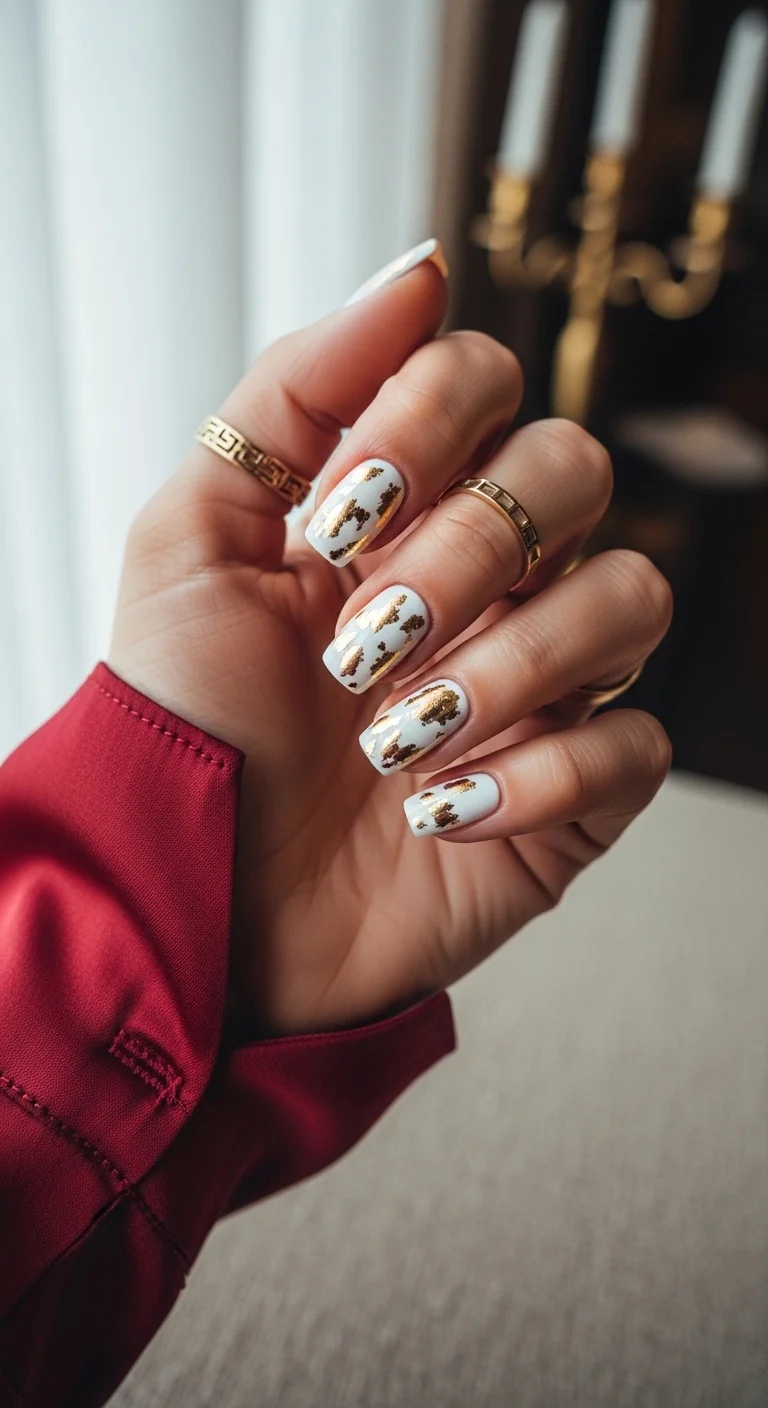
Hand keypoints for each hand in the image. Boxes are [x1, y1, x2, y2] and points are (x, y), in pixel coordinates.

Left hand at [109, 255, 671, 1035]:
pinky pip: (633, 743)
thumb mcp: (192, 542)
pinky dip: (537, 778)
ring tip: (397, 740)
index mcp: (398, 507)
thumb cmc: (189, 729)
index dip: (427, 428)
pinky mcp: (573, 793)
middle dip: (463, 553)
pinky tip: (442, 814)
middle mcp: (483, 578)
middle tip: (362, 641)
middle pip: (572, 471)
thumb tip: (418, 272)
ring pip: (629, 598)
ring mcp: (537, 681)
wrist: (200, 909)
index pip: (485, 379)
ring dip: (506, 666)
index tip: (337, 522)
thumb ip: (293, 395)